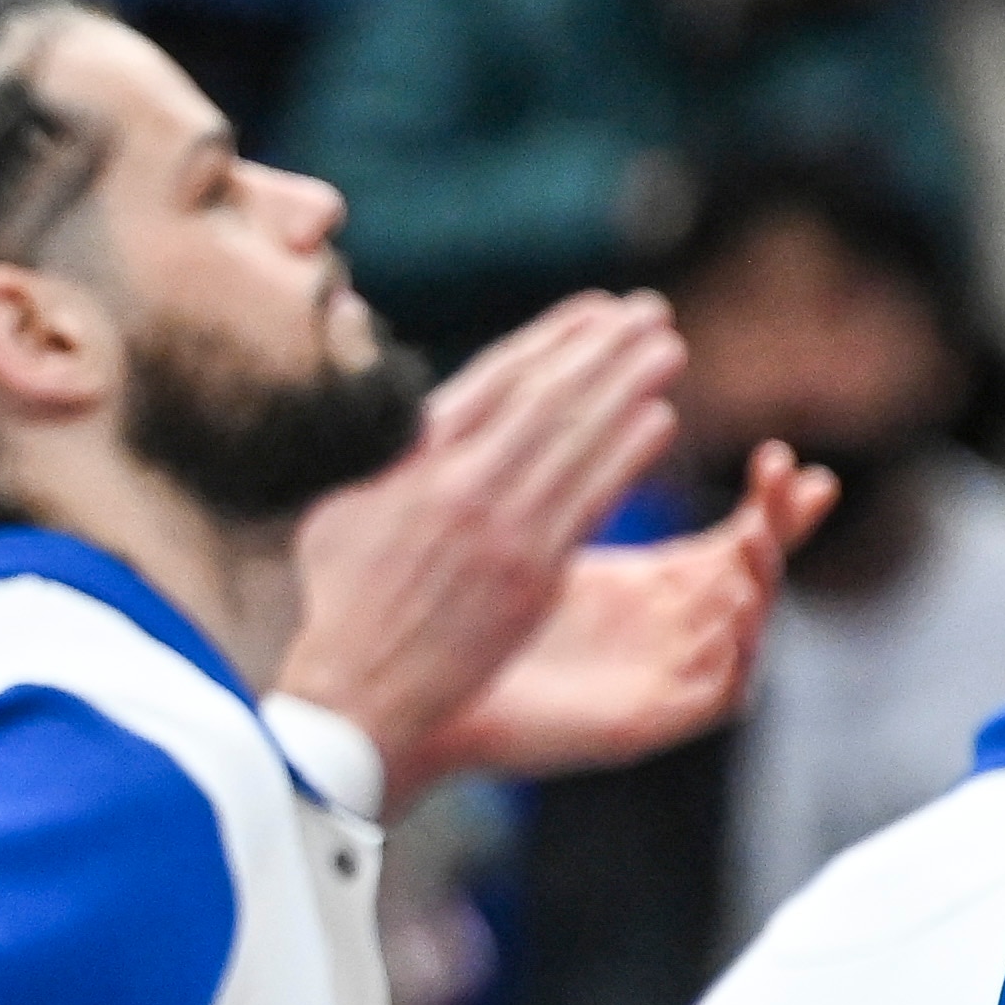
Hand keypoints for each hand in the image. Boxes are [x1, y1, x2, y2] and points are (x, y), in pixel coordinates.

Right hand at [279, 292, 684, 788]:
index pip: (495, 378)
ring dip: (629, 386)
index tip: (593, 311)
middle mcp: (457, 483)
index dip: (552, 337)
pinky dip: (627, 453)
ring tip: (665, 350)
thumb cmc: (342, 602)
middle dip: (603, 348)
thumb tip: (416, 408)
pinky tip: (658, 421)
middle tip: (647, 314)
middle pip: (547, 396)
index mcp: (410, 461)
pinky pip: (592, 498)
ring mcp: (499, 528)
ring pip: (578, 438)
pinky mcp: (532, 575)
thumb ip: (387, 454)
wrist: (357, 693)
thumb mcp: (339, 508)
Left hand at [431, 442, 834, 780]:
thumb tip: (594, 393)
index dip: (768, 502)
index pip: (737, 536)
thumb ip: (579, 477)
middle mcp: (674, 628)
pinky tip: (730, 610)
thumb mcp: (538, 530)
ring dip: (759, 581)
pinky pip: (721, 693)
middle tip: (794, 479)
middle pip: (756, 575)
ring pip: (748, 630)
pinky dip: (736, 653)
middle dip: (780, 528)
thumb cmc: (468, 611)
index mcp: (657, 586)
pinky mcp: (650, 719)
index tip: (780, 454)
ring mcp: (666, 674)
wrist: (417, 693)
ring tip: (751, 539)